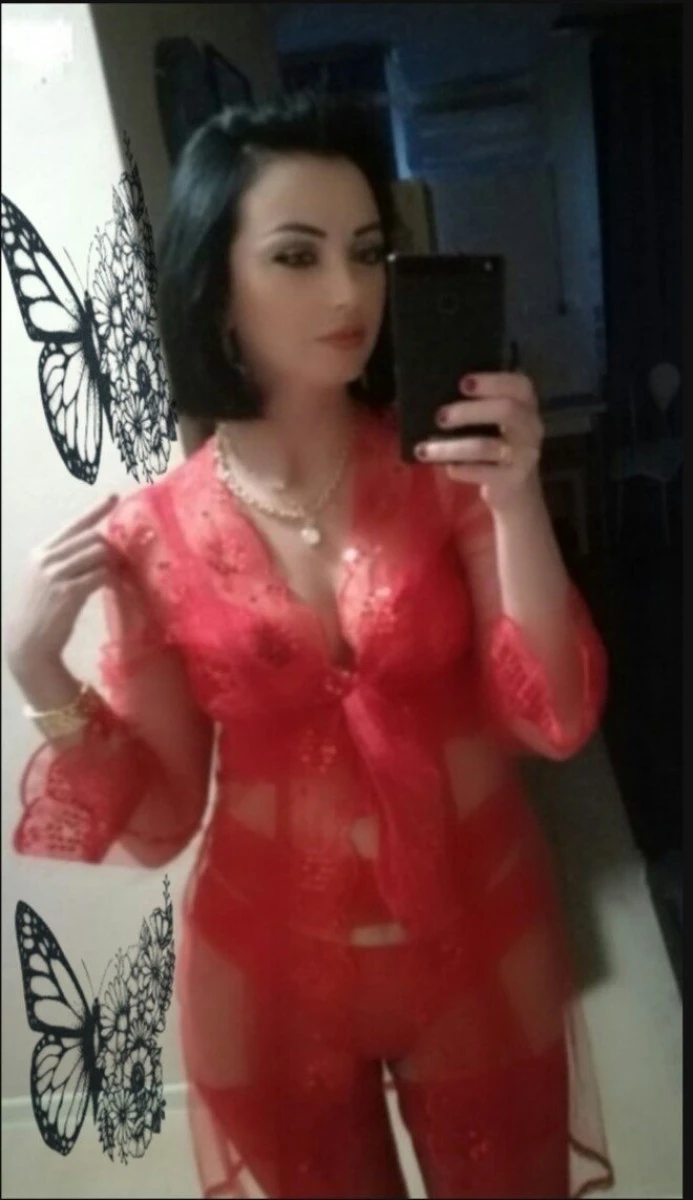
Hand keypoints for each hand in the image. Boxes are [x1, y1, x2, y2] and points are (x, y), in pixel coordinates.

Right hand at [5, 494, 119, 676]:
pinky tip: (113, 586)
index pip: (72, 526)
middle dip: (111, 549)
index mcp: (39, 553)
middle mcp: (46, 559)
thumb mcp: (40, 580)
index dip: (95, 510)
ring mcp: (56, 575)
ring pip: (99, 553)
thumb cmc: (37, 614)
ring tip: (117, 576)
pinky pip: (100, 575)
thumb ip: (61, 562)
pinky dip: (111, 579)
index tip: (113, 497)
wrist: (26, 644)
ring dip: (113, 564)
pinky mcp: (68, 592)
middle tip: (121, 562)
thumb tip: (94, 549)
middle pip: (92, 538)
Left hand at [414, 372, 543, 511]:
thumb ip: (476, 403)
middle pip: (506, 411)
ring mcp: (525, 453)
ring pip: (487, 446)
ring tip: (424, 450)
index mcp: (525, 403)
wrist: (515, 486)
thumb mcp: (493, 418)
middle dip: (469, 412)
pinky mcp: (514, 478)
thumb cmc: (494, 442)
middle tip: (440, 417)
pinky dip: (463, 469)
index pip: (518, 384)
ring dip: (451, 448)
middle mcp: (531, 425)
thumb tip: (435, 393)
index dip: (491, 382)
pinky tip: (448, 468)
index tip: (462, 384)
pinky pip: (485, 472)